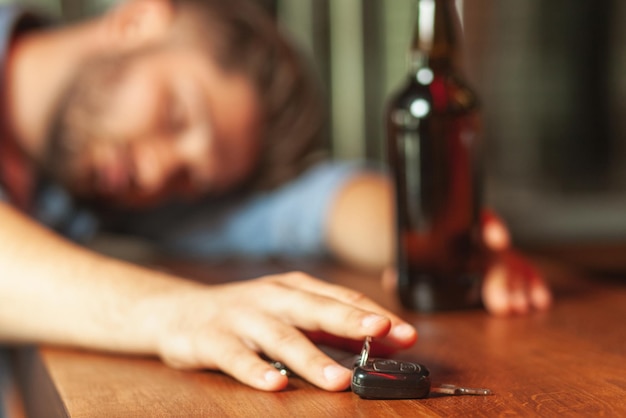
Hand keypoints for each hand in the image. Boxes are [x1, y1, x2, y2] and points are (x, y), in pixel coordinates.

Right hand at [149, 272, 416, 391]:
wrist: (179, 311)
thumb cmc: (247, 314)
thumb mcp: (290, 313)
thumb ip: (333, 328)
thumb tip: (386, 343)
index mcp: (294, 288)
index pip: (340, 299)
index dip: (373, 315)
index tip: (406, 333)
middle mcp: (271, 298)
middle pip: (315, 308)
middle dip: (350, 321)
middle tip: (383, 333)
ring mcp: (241, 317)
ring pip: (280, 336)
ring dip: (311, 357)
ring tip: (338, 378)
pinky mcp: (212, 339)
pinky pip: (236, 357)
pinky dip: (256, 370)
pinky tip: (275, 384)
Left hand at [382, 209, 551, 315]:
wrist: (423, 242)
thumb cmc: (416, 248)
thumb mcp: (408, 254)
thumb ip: (403, 267)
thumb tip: (392, 278)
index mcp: (456, 225)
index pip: (477, 218)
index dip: (490, 227)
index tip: (497, 240)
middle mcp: (477, 236)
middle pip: (494, 252)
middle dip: (501, 279)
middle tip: (503, 305)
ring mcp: (491, 251)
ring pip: (511, 263)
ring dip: (518, 285)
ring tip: (522, 307)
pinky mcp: (501, 265)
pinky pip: (520, 271)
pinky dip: (530, 284)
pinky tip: (540, 299)